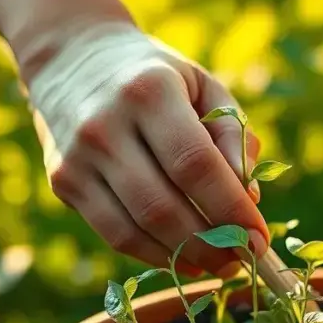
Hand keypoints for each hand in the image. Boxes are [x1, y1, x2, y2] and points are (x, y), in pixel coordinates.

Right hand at [26, 20, 267, 277]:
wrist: (69, 57)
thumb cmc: (155, 77)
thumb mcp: (203, 86)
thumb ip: (232, 135)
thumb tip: (250, 196)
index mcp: (149, 91)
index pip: (196, 165)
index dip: (232, 209)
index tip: (259, 239)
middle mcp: (105, 125)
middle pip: (163, 206)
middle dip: (210, 244)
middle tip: (242, 260)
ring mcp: (78, 158)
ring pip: (135, 230)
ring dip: (183, 258)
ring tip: (217, 265)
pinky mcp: (63, 183)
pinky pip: (114, 234)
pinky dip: (153, 256)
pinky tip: (182, 259)